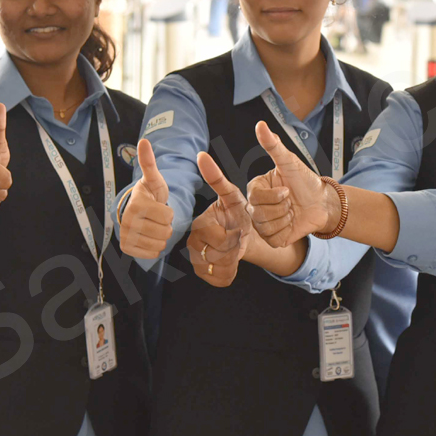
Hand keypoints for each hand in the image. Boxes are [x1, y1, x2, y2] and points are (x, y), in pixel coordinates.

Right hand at [118, 139, 173, 259]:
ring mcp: (126, 236)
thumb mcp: (154, 180)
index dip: (169, 212)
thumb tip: (144, 140)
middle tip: (157, 218)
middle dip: (165, 225)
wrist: (135, 211)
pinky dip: (155, 248)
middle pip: (165, 232)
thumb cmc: (150, 194)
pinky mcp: (127, 249)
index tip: (160, 206)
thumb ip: (149, 162)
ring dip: (161, 237)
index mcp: (137, 205)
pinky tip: (149, 237)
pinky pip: (152, 254)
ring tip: (153, 226)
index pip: (168, 216)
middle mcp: (128, 221)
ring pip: (160, 244)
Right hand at [188, 152, 252, 286]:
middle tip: (237, 240)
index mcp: (199, 224)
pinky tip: (233, 263)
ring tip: (235, 250)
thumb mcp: (232, 195)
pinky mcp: (203, 273)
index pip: (217, 238)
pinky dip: (230, 274)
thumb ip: (216, 178)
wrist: (242, 234)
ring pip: (217, 269)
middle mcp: (193, 243)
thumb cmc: (237, 214)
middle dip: (233, 250)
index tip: (237, 229)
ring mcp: (196, 260)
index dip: (233, 237)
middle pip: (217, 256)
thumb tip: (201, 155)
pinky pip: (219, 281)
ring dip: (233, 262)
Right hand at [246, 121, 338, 247]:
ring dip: (286, 218)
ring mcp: (262, 224)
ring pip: (265, 227)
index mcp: (255, 189)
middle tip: (292, 201)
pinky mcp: (273, 238)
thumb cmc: (305, 181)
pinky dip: (287, 230)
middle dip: (282, 207)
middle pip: (259, 214)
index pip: (255, 197)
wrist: (322, 202)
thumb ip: (273, 145)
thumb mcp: (290, 162)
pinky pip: (273, 238)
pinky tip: (293, 222)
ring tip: (293, 211)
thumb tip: (261, 124)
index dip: (274, 196)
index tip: (288, 191)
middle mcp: (255, 207)